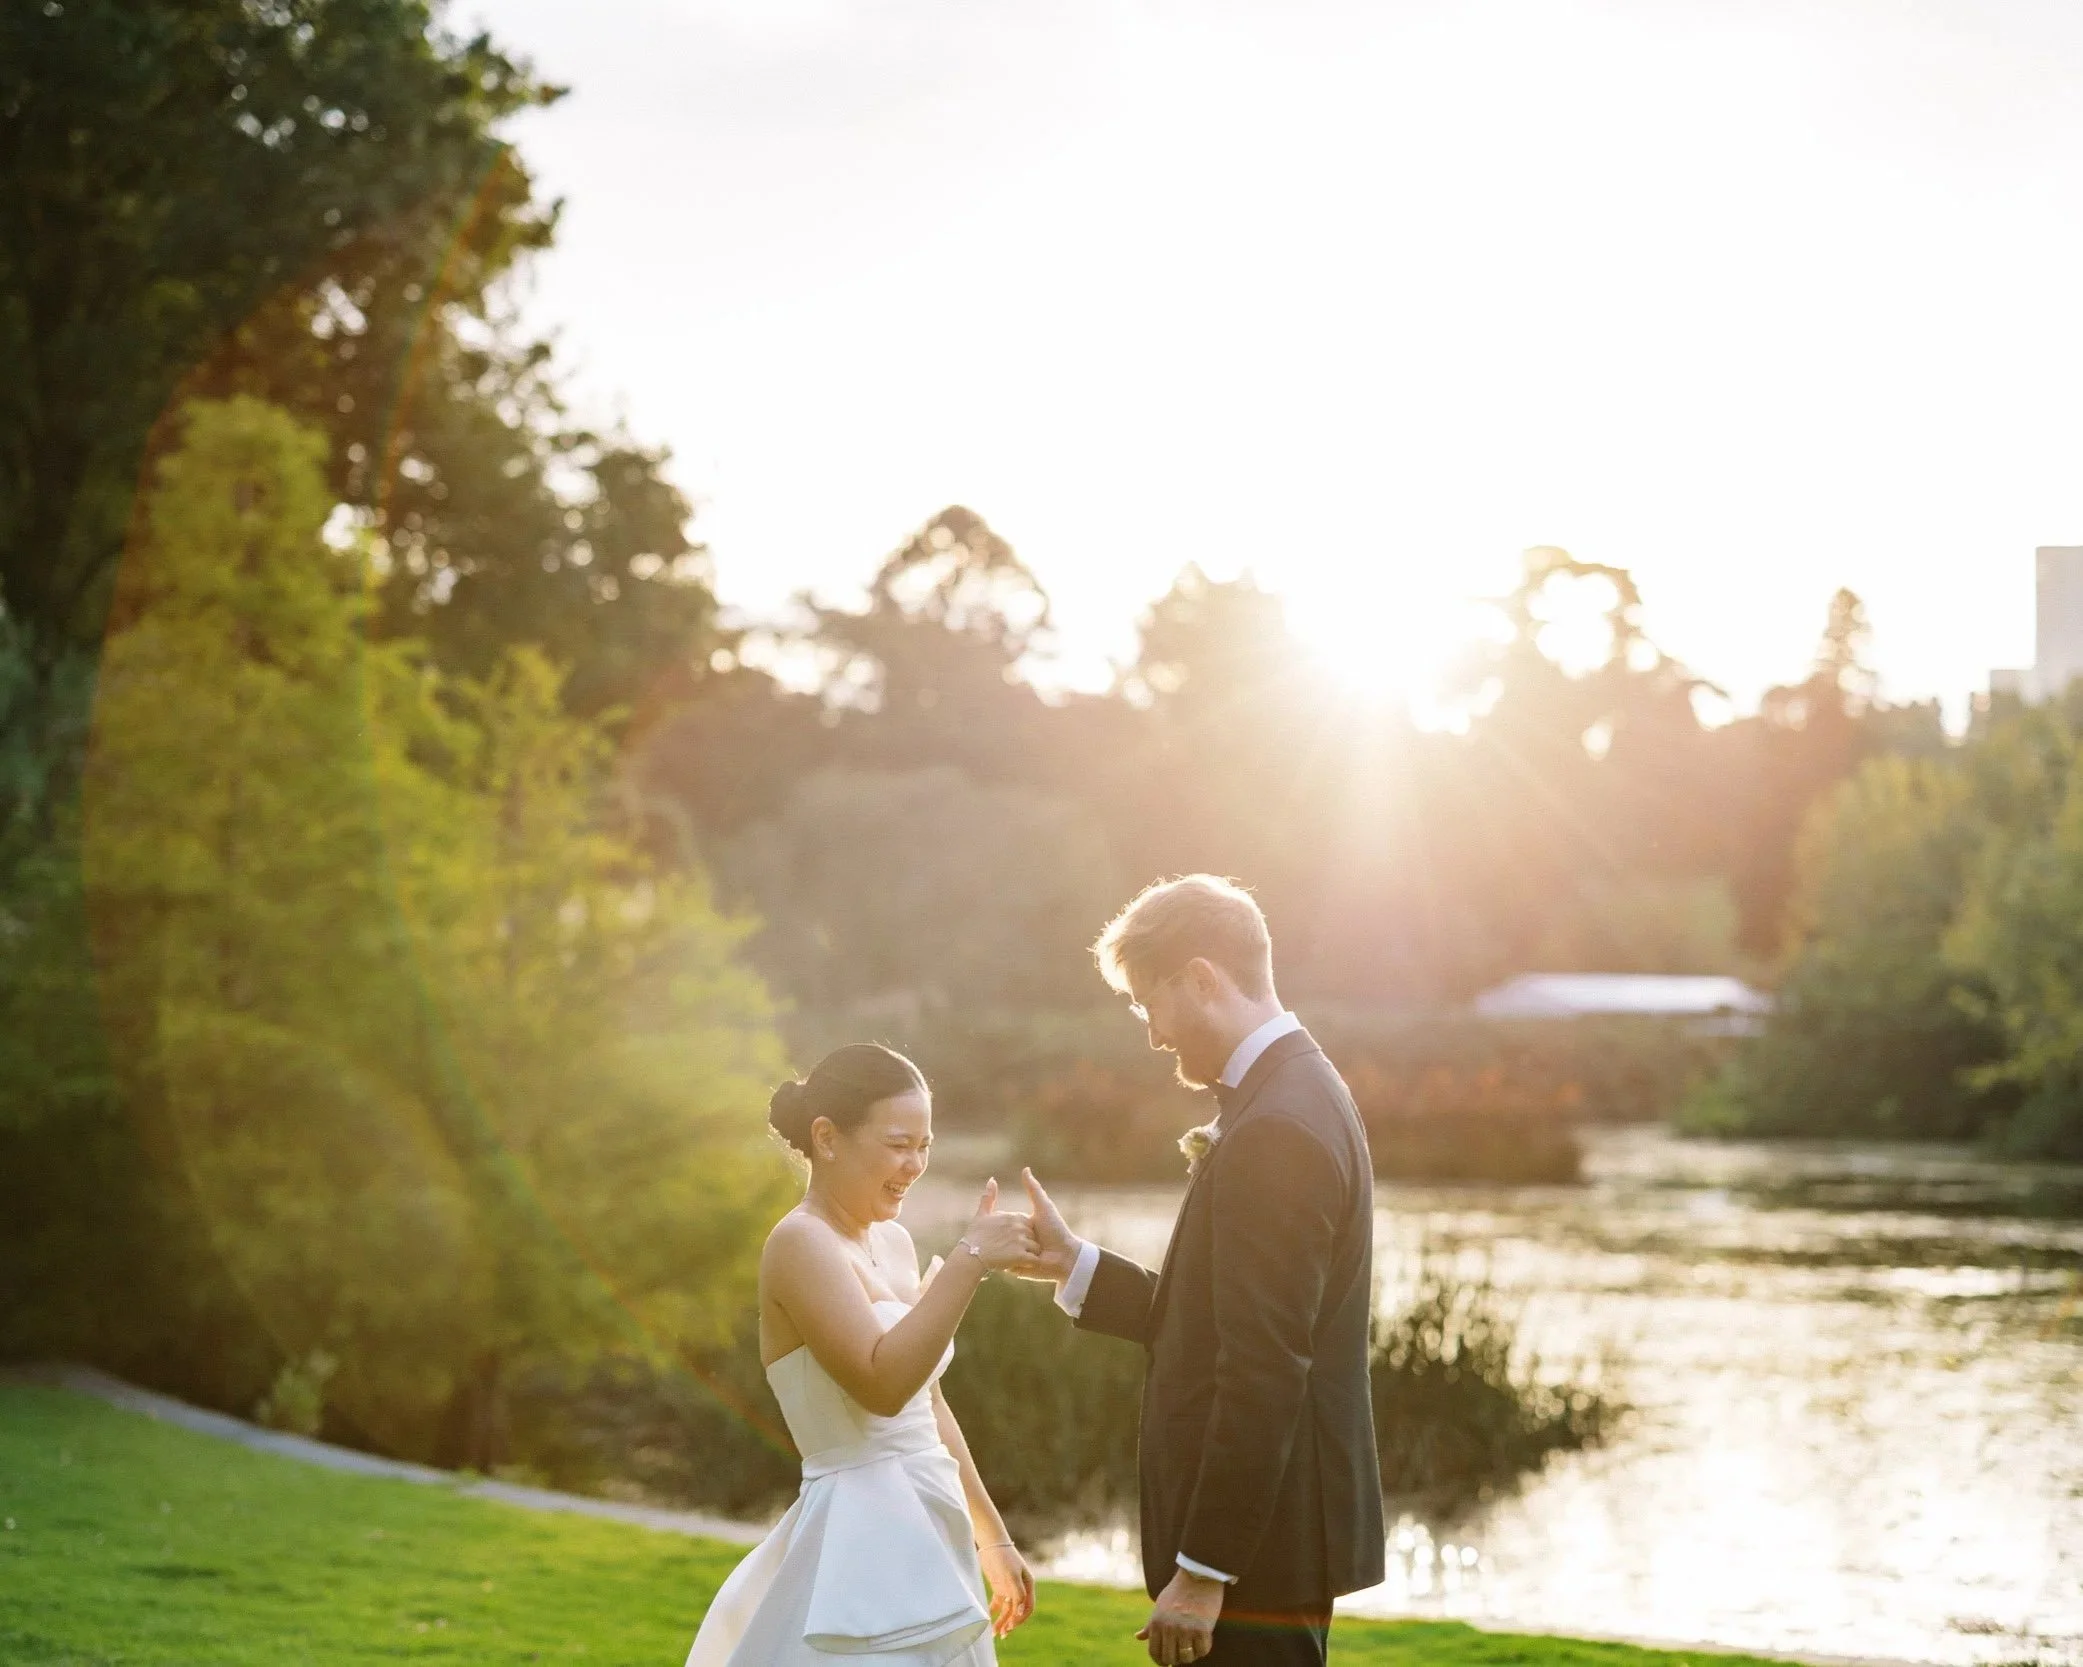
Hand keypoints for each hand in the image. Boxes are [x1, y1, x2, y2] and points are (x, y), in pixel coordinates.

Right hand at [960, 1179, 1037, 1271]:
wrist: (970, 1258)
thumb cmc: (976, 1236)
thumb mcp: (983, 1214)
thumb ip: (989, 1198)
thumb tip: (992, 1179)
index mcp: (1013, 1217)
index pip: (1026, 1223)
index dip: (1020, 1233)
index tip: (1008, 1239)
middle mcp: (1019, 1227)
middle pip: (1032, 1236)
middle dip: (1025, 1244)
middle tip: (1009, 1250)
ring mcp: (1021, 1242)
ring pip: (1035, 1248)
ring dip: (1027, 1255)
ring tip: (1014, 1258)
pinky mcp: (1021, 1256)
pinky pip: (1033, 1260)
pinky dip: (1028, 1264)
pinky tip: (1018, 1264)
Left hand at [977, 1540, 1034, 1637]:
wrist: (990, 1543)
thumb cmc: (1004, 1557)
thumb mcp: (1011, 1575)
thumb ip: (1017, 1593)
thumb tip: (1021, 1612)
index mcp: (1028, 1585)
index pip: (1028, 1607)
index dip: (1020, 1618)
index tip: (1011, 1626)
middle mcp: (1020, 1588)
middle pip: (1017, 1611)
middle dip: (1011, 1623)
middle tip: (1002, 1633)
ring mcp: (1009, 1588)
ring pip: (1007, 1609)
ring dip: (1002, 1621)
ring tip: (994, 1632)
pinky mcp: (999, 1586)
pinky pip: (998, 1603)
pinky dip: (994, 1612)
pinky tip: (989, 1619)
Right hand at [1001, 1167, 1081, 1283]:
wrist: (1066, 1256)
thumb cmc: (1056, 1229)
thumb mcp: (1043, 1207)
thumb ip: (1033, 1189)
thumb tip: (1025, 1169)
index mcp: (1025, 1226)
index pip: (1009, 1223)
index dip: (1007, 1225)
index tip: (1000, 1226)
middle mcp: (1022, 1240)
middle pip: (1006, 1238)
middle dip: (1007, 1240)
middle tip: (1007, 1241)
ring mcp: (1021, 1255)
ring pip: (1007, 1252)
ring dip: (1012, 1253)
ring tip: (1017, 1253)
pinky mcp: (1022, 1267)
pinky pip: (1011, 1264)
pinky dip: (1014, 1264)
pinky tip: (1020, 1262)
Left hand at [1136, 1567, 1223, 1664]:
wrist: (1199, 1574)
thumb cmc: (1178, 1590)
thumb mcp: (1160, 1606)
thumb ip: (1151, 1624)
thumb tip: (1138, 1637)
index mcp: (1156, 1622)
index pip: (1155, 1653)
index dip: (1161, 1661)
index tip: (1167, 1663)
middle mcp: (1169, 1628)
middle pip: (1170, 1658)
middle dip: (1176, 1660)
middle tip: (1183, 1654)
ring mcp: (1185, 1629)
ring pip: (1186, 1658)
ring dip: (1191, 1655)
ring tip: (1193, 1646)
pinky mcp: (1202, 1629)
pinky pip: (1202, 1651)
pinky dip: (1203, 1649)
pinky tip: (1203, 1639)